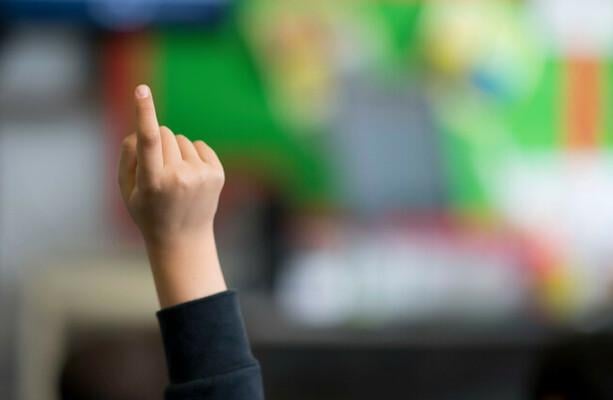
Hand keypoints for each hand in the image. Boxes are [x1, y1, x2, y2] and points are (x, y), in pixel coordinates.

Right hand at [118, 84, 226, 307]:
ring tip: (176, 179)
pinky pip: (199, 146)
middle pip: (165, 133)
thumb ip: (128, 156)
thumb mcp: (127, 189)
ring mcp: (201, 176)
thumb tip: (141, 129)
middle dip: (158, 143)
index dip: (144, 113)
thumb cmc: (149, 211)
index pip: (148, 140)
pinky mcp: (217, 174)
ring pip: (181, 140)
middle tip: (158, 170)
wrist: (183, 239)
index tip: (142, 90)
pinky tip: (190, 177)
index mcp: (152, 182)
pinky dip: (192, 156)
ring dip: (176, 152)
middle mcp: (178, 177)